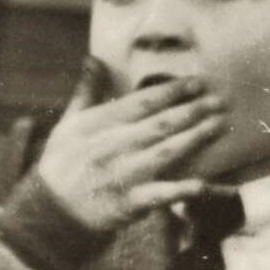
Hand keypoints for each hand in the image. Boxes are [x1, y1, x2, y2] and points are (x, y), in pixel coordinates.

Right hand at [35, 64, 224, 233]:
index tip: (196, 82)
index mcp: (99, 124)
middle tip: (219, 100)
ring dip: (195, 138)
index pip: (142, 102)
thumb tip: (93, 59)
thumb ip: (86, 91)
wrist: (50, 211)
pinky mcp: (130, 203)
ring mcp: (123, 175)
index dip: (171, 91)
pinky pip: (161, 195)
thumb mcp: (68, 123)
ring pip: (166, 152)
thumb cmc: (61, 163)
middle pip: (160, 124)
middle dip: (192, 111)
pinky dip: (183, 190)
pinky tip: (205, 183)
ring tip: (220, 124)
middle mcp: (112, 146)